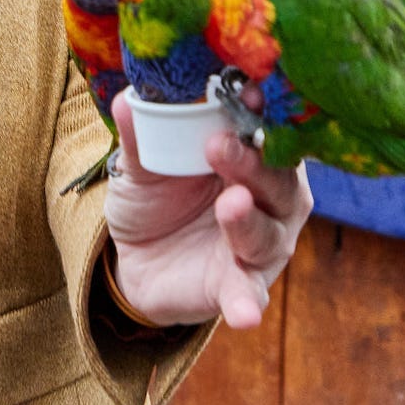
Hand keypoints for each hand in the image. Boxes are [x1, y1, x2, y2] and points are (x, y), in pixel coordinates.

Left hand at [103, 86, 311, 328]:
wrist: (138, 256)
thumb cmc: (157, 194)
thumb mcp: (141, 166)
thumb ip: (140, 137)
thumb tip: (127, 99)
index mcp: (253, 156)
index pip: (268, 130)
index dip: (261, 112)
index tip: (246, 90)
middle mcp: (271, 199)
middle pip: (277, 179)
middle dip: (252, 162)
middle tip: (220, 145)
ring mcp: (262, 244)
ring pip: (269, 233)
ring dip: (250, 220)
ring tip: (231, 203)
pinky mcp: (242, 285)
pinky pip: (250, 295)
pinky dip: (248, 302)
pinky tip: (245, 314)